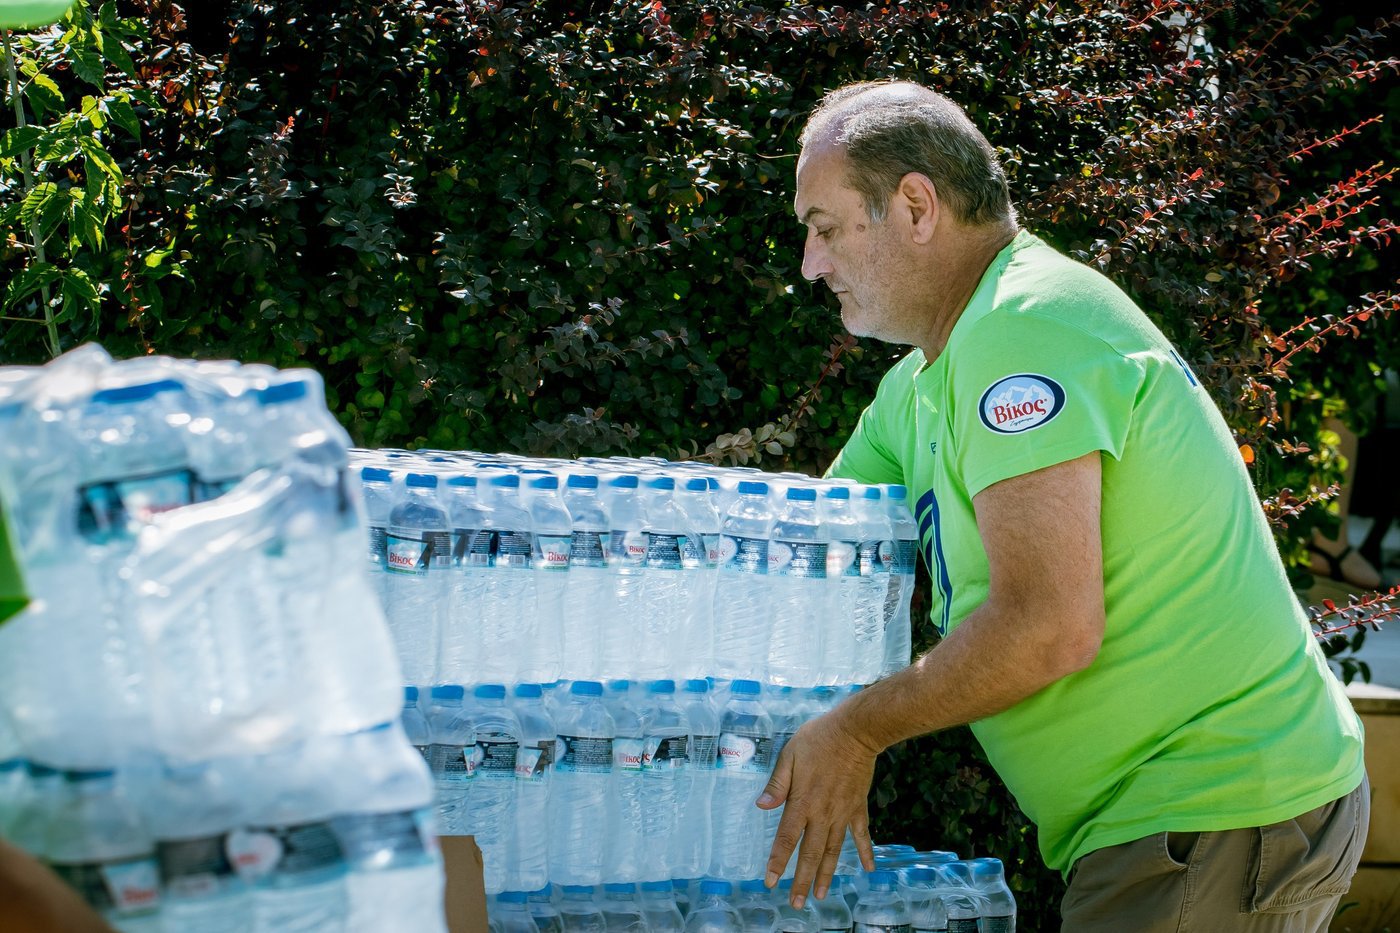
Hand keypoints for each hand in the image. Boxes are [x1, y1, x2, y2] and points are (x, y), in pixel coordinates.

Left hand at [756, 709, 877, 907]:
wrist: (855, 731)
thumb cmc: (818, 739)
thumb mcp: (789, 755)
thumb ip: (777, 784)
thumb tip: (762, 806)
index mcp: (802, 802)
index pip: (786, 839)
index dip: (778, 861)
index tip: (770, 882)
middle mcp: (822, 814)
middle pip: (810, 854)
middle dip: (801, 881)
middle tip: (796, 904)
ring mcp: (842, 813)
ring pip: (833, 851)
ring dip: (826, 875)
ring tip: (820, 896)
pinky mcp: (858, 807)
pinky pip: (862, 835)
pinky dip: (865, 852)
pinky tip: (868, 869)